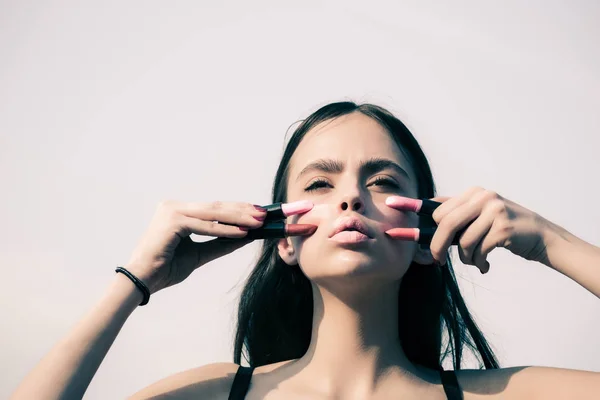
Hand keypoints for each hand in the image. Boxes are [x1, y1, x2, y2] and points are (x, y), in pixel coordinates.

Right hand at [125, 201, 266, 293]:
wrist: (141, 281)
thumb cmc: (165, 269)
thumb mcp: (199, 254)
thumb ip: (220, 244)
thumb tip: (247, 237)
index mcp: (178, 211)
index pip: (213, 209)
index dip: (237, 210)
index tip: (259, 213)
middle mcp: (174, 207)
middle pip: (216, 207)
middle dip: (242, 211)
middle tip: (266, 214)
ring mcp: (172, 211)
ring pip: (213, 213)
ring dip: (238, 218)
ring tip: (259, 222)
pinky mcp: (172, 221)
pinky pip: (205, 226)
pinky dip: (225, 230)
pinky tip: (243, 233)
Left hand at [388, 187, 550, 273]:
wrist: (542, 238)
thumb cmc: (504, 231)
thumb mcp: (480, 218)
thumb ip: (458, 217)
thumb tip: (429, 223)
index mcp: (472, 194)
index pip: (436, 203)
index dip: (411, 206)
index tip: (390, 203)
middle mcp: (482, 196)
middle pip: (444, 223)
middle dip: (438, 246)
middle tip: (438, 260)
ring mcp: (494, 209)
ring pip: (462, 240)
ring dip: (467, 258)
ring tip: (478, 261)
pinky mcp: (504, 226)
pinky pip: (478, 250)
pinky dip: (479, 262)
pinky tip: (487, 265)